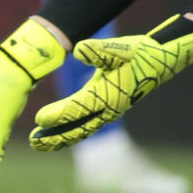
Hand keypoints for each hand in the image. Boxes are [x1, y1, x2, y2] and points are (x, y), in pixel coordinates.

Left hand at [29, 16, 192, 149]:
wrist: (158, 61)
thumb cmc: (138, 54)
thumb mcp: (120, 48)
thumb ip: (100, 50)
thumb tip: (80, 50)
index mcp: (109, 95)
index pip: (79, 107)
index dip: (59, 114)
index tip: (39, 119)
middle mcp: (108, 109)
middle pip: (78, 127)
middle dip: (56, 137)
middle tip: (34, 143)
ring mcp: (108, 112)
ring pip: (81, 130)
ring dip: (60, 138)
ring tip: (38, 144)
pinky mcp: (106, 110)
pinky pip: (85, 126)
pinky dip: (70, 132)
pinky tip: (55, 135)